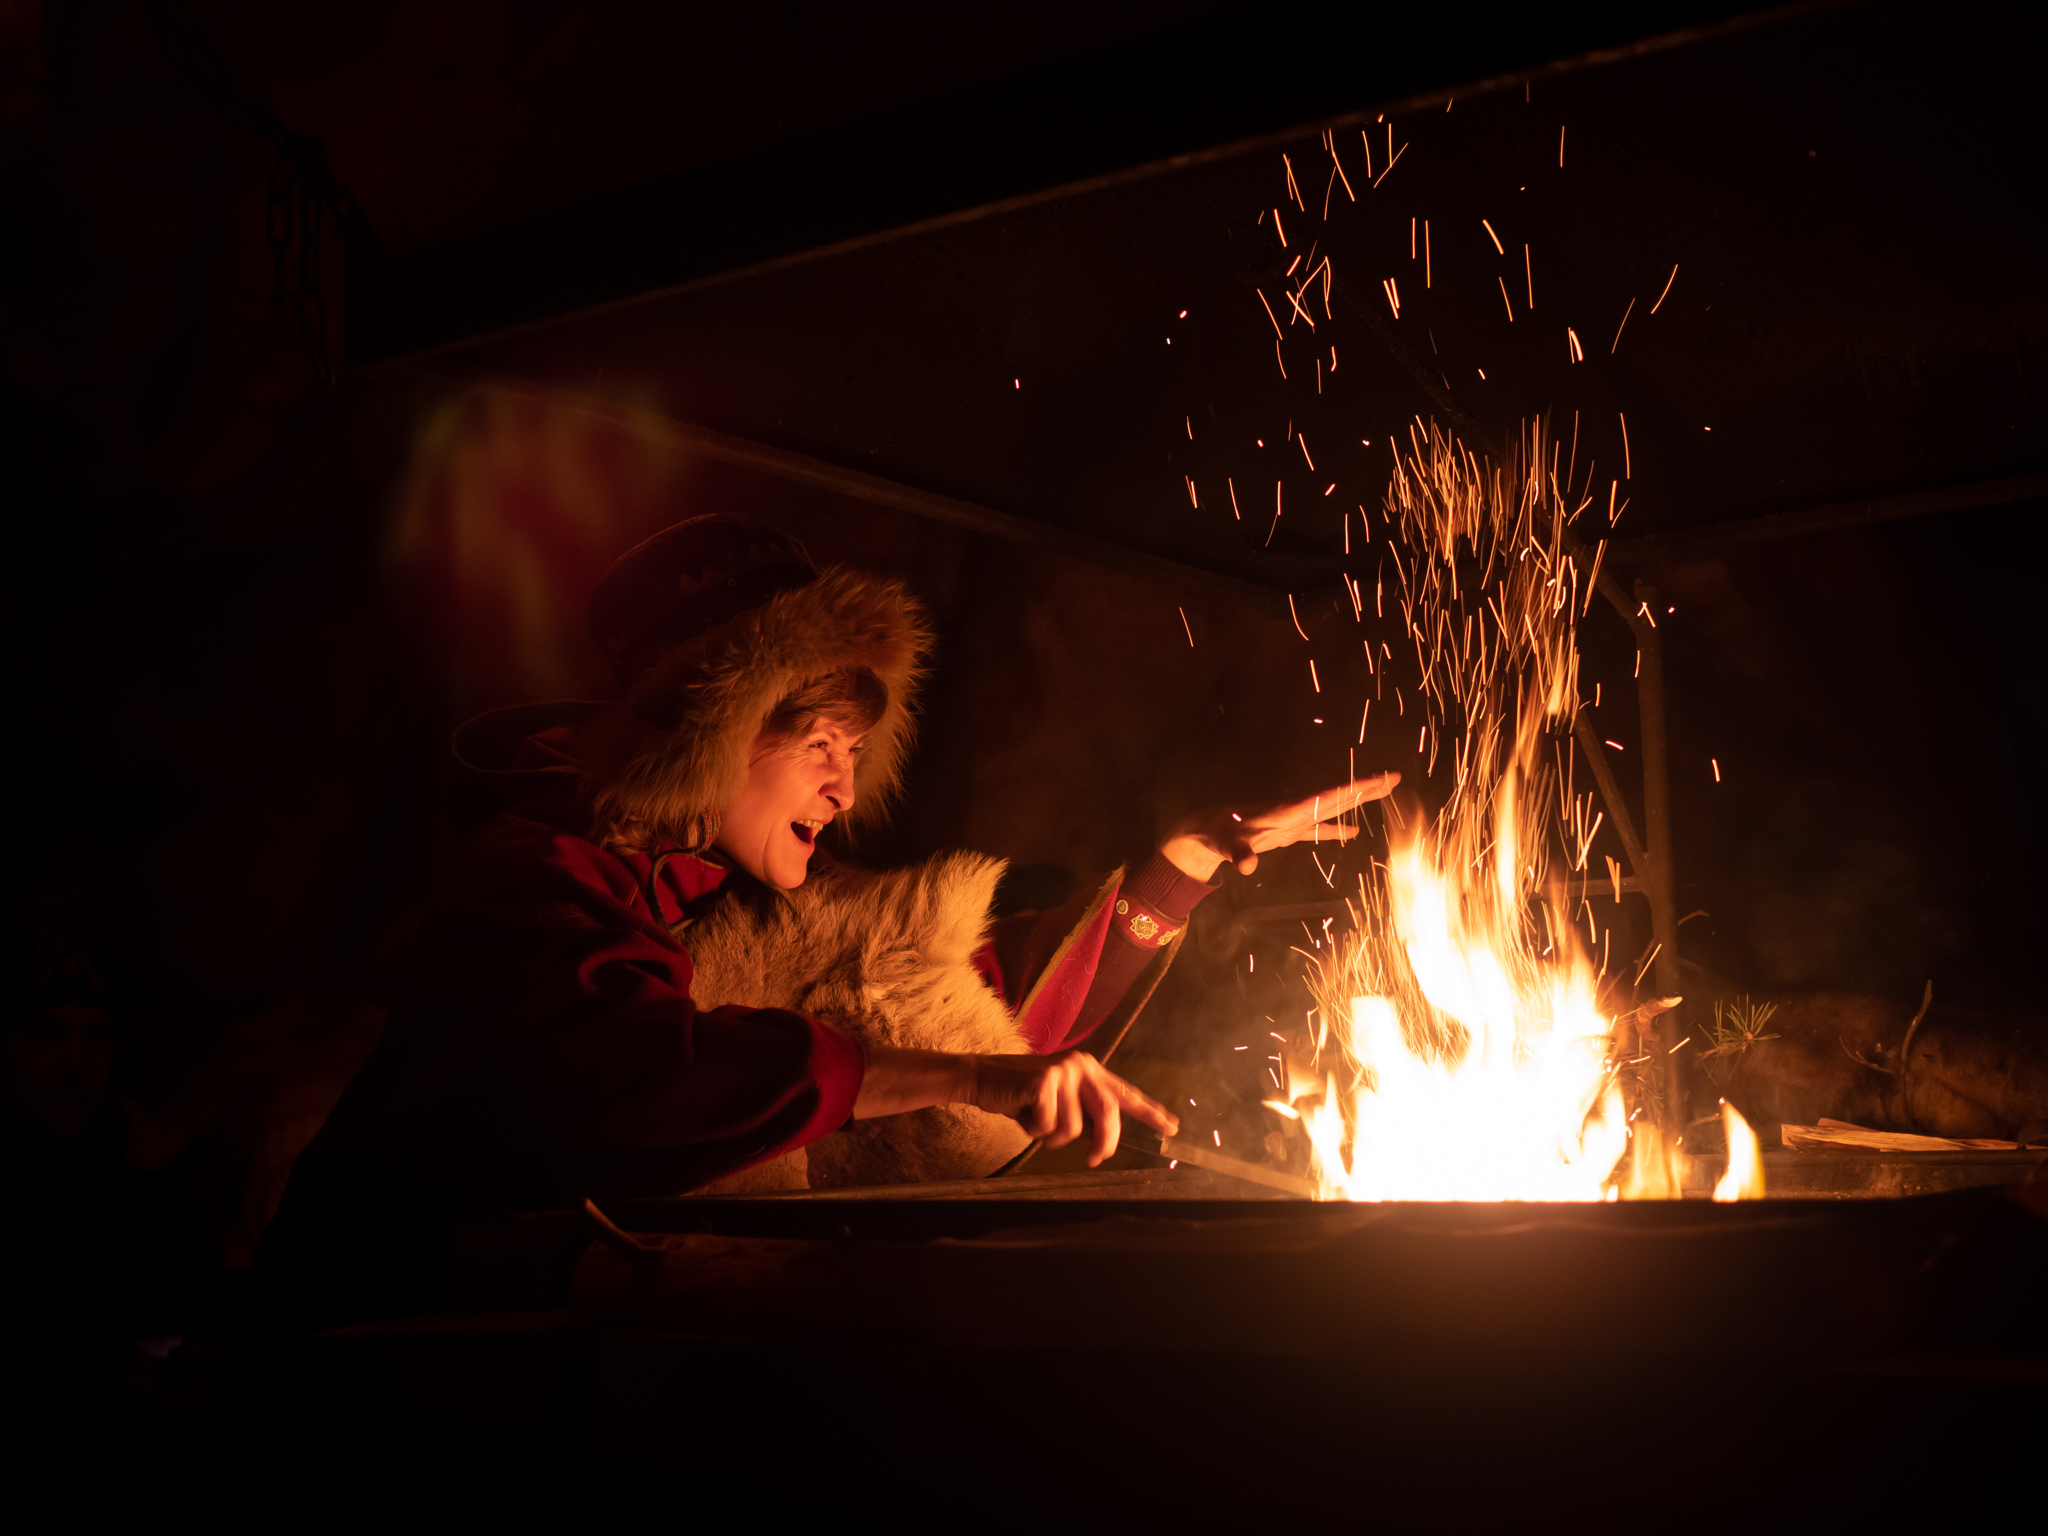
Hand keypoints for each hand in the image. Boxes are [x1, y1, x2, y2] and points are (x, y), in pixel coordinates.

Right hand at [968, 1050, 1179, 1164]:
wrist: (982, 1077)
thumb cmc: (1021, 1095)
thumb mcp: (1058, 1100)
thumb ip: (1083, 1112)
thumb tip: (1105, 1142)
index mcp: (1088, 1069)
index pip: (1125, 1093)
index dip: (1150, 1112)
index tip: (1171, 1127)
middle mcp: (1080, 1065)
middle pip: (1108, 1113)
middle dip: (1105, 1143)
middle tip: (1095, 1160)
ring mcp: (1063, 1071)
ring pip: (1073, 1127)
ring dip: (1053, 1138)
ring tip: (1035, 1122)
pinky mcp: (1044, 1081)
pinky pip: (1050, 1125)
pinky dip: (1034, 1130)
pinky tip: (1022, 1114)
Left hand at [1159, 772, 1400, 881]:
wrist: (1204, 829)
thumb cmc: (1216, 833)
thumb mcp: (1226, 844)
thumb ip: (1239, 854)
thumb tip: (1246, 865)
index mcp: (1287, 811)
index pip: (1327, 798)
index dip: (1355, 789)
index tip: (1380, 780)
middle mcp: (1295, 811)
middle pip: (1337, 797)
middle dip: (1365, 788)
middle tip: (1395, 777)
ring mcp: (1292, 820)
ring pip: (1331, 809)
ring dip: (1356, 801)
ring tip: (1384, 793)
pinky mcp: (1286, 831)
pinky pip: (1318, 828)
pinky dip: (1336, 829)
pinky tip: (1353, 832)